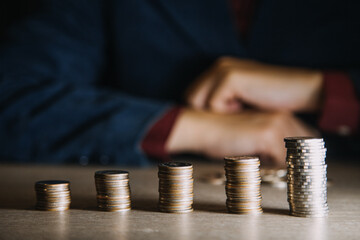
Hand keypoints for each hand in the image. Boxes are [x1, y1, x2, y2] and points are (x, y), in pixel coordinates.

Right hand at [165, 109, 317, 165]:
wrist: (202, 128)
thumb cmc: (221, 134)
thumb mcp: (251, 137)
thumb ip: (270, 145)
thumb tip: (283, 163)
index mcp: (279, 114)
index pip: (306, 138)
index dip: (302, 155)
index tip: (298, 167)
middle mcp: (281, 116)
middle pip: (304, 148)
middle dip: (298, 163)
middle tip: (289, 175)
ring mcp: (276, 124)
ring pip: (294, 156)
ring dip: (285, 167)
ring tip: (271, 171)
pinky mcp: (267, 135)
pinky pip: (281, 162)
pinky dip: (273, 170)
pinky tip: (260, 166)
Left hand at [186, 57, 322, 113]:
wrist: (299, 91)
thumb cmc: (273, 99)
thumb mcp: (243, 98)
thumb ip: (225, 100)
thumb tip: (203, 114)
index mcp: (221, 69)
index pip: (192, 93)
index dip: (200, 110)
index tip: (214, 121)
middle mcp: (219, 65)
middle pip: (190, 97)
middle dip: (203, 112)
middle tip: (226, 119)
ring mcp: (224, 70)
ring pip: (197, 102)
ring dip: (215, 112)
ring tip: (237, 112)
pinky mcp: (231, 78)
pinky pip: (213, 104)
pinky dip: (226, 112)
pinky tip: (243, 108)